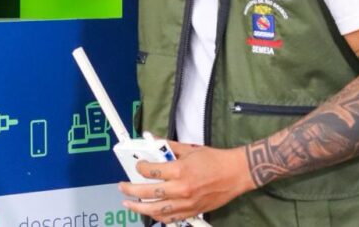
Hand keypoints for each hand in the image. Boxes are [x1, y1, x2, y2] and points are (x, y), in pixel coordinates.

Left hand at [117, 142, 255, 223]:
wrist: (236, 174)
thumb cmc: (214, 160)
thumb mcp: (189, 148)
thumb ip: (168, 147)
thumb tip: (153, 141)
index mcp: (180, 170)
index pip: (151, 171)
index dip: (140, 167)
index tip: (138, 165)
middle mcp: (181, 188)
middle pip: (149, 192)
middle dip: (131, 190)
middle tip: (122, 187)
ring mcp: (187, 203)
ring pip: (157, 210)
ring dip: (140, 207)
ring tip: (129, 204)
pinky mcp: (193, 211)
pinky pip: (170, 218)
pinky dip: (158, 216)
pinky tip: (150, 212)